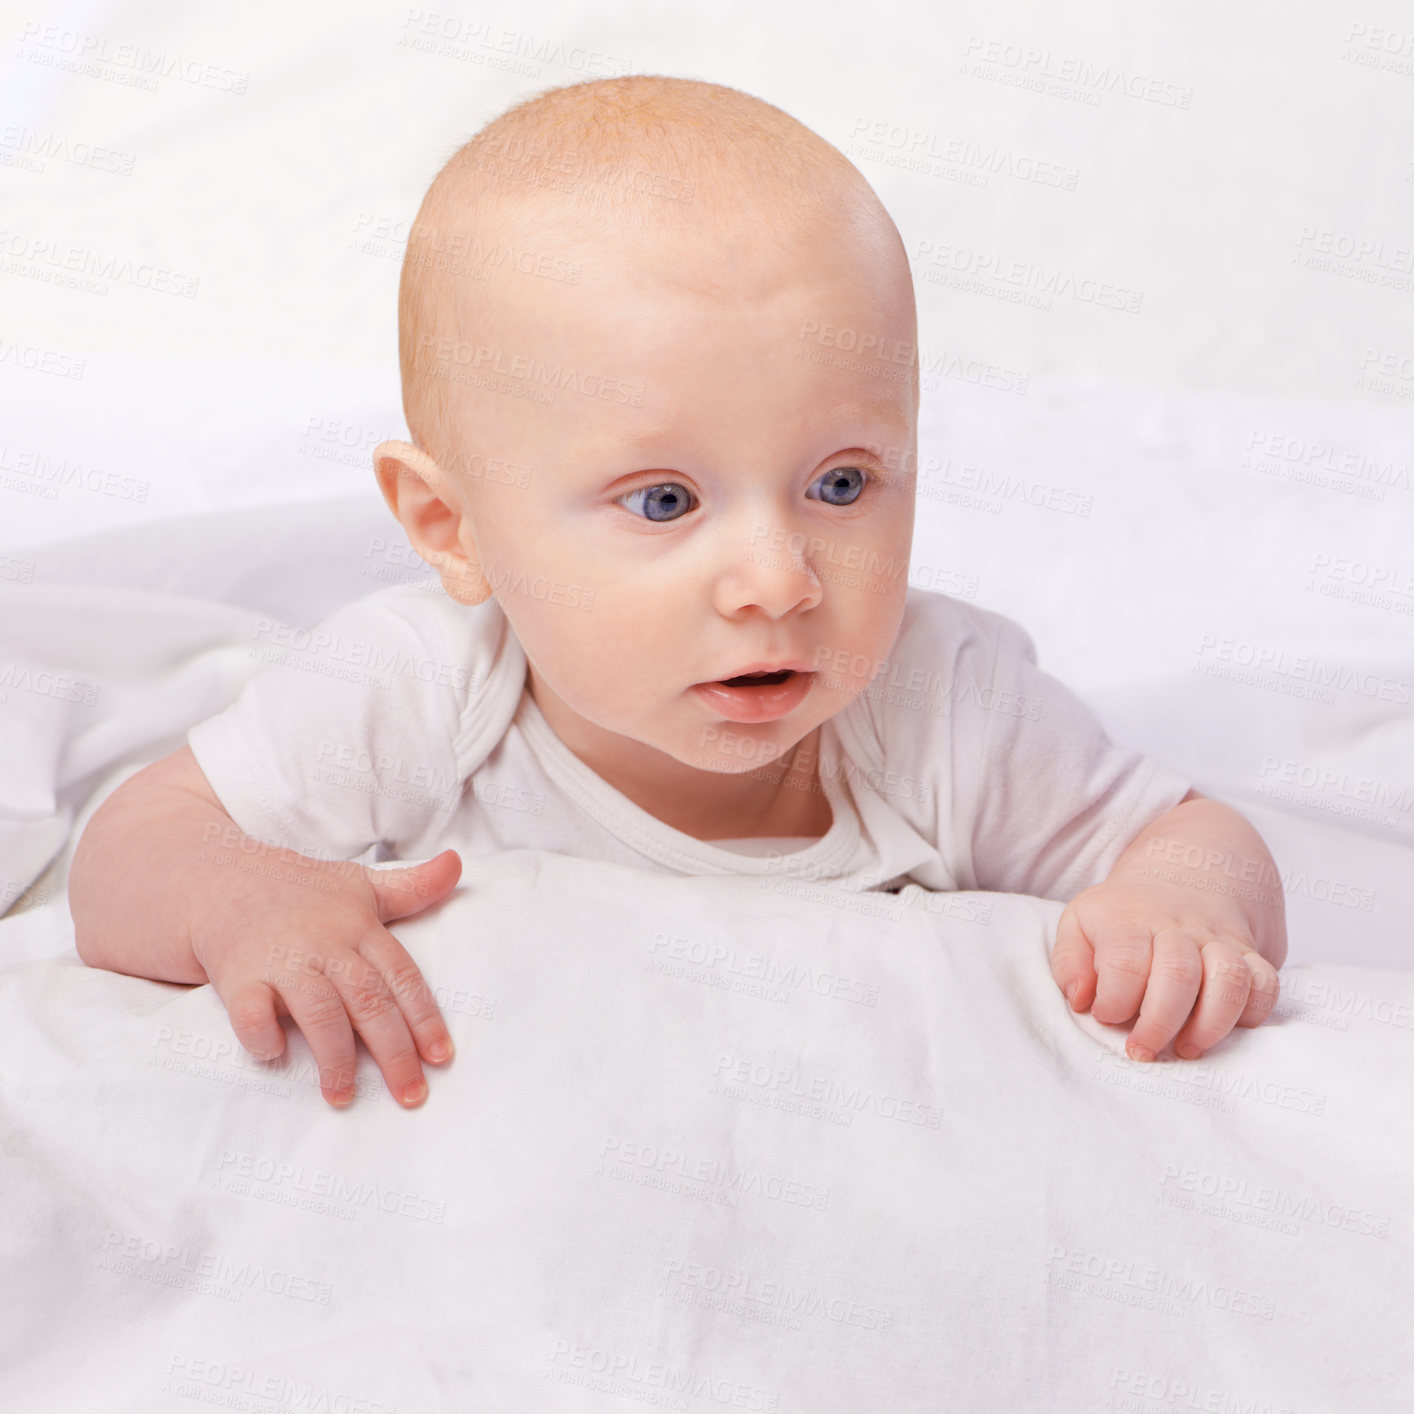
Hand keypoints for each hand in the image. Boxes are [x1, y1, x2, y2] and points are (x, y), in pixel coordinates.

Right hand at [190, 843, 462, 1107]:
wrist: (219, 879)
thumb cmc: (301, 893)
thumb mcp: (359, 885)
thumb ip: (411, 887)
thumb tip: (456, 864)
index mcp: (359, 927)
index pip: (401, 976)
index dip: (424, 1017)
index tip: (442, 1058)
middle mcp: (325, 944)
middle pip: (369, 1001)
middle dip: (393, 1052)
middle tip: (411, 1096)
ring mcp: (282, 959)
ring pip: (319, 1012)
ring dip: (334, 1057)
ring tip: (344, 1096)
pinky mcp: (238, 975)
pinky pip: (250, 1010)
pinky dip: (262, 1034)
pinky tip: (275, 1054)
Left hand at [1050, 877, 1280, 1062]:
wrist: (1187, 871)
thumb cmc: (1123, 914)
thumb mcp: (1080, 923)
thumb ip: (1070, 962)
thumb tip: (1081, 1001)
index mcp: (1128, 919)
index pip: (1126, 962)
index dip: (1115, 1000)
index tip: (1105, 1017)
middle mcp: (1177, 927)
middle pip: (1178, 974)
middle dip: (1159, 1023)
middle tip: (1142, 1051)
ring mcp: (1218, 939)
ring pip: (1229, 979)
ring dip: (1210, 1024)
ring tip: (1186, 1049)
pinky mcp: (1250, 953)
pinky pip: (1266, 984)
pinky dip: (1252, 1013)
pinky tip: (1224, 1029)